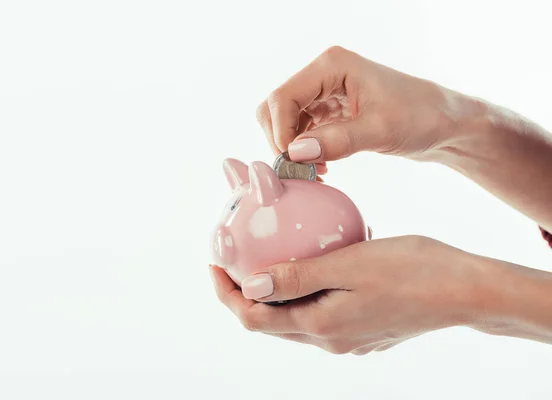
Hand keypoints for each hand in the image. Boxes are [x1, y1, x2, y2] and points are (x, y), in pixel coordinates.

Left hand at [210, 236, 489, 354]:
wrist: (465, 290)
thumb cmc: (411, 269)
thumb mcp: (348, 264)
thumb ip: (296, 278)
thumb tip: (249, 287)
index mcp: (320, 326)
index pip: (254, 318)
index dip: (227, 294)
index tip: (215, 263)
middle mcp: (330, 340)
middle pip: (271, 321)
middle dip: (247, 291)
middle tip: (238, 255)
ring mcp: (348, 338)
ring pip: (296, 316)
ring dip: (278, 290)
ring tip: (274, 253)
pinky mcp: (363, 329)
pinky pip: (322, 311)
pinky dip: (307, 289)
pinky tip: (318, 261)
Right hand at [256, 45, 551, 230]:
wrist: (446, 124)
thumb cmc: (422, 117)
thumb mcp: (380, 130)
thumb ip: (336, 141)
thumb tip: (295, 153)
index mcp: (332, 66)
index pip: (283, 98)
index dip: (281, 132)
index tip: (295, 161)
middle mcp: (323, 75)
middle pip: (276, 108)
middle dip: (282, 140)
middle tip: (301, 168)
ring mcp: (325, 94)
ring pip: (285, 122)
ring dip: (293, 149)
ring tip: (315, 171)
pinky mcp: (331, 112)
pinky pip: (302, 132)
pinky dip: (305, 151)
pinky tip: (322, 166)